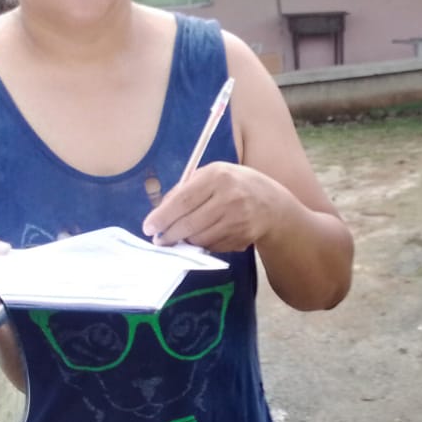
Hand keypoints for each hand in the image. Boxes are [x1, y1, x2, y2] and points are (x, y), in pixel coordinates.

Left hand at [142, 162, 286, 252]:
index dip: (163, 216)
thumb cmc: (236, 185)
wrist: (273, 205)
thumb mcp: (214, 174)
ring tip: (181, 236)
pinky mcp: (242, 237)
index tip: (149, 227)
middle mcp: (229, 198)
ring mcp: (238, 220)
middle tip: (159, 239)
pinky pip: (212, 246)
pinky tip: (203, 236)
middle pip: (189, 223)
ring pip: (199, 239)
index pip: (183, 200)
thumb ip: (187, 188)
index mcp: (218, 176)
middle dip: (169, 234)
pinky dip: (202, 244)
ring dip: (185, 241)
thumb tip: (160, 212)